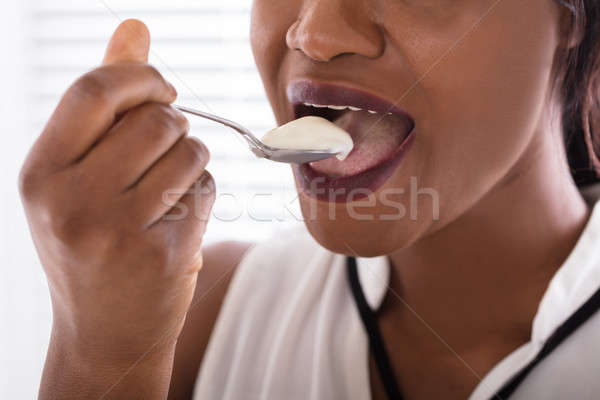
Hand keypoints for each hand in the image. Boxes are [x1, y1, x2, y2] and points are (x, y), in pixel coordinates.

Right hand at [19, 20, 214, 363]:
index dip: (141, 77)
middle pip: (153, 119)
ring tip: (168, 189)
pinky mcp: (162, 252)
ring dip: (191, 160)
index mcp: (41, 173)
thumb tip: (135, 28)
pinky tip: (176, 221)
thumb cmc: (91, 246)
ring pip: (188, 150)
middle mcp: (70, 200)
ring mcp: (117, 230)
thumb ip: (106, 103)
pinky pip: (204, 189)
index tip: (162, 89)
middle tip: (168, 148)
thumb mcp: (78, 176)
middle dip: (175, 124)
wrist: (104, 334)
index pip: (94, 90)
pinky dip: (201, 194)